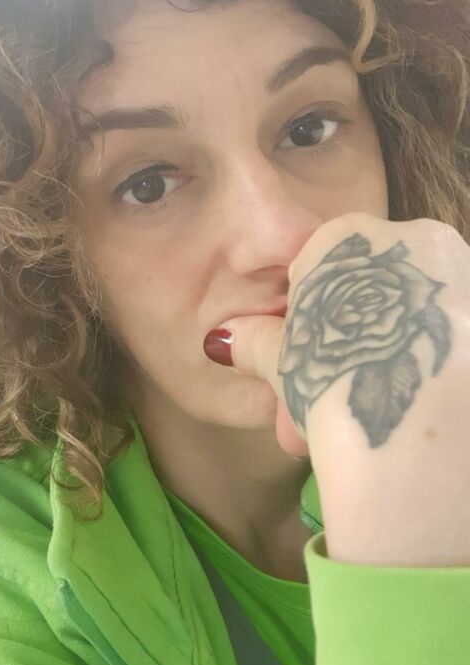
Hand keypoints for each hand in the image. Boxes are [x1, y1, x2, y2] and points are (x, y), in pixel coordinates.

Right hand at [214, 212, 469, 566]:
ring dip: (386, 367)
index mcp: (352, 236)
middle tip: (322, 418)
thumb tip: (220, 340)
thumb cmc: (333, 379)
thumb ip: (254, 342)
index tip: (304, 372)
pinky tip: (416, 414)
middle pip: (375, 294)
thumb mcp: (282, 363)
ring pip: (415, 320)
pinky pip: (452, 337)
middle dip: (348, 355)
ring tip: (366, 427)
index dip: (308, 325)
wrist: (419, 427)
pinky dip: (434, 371)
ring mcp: (467, 273)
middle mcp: (418, 237)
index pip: (322, 270)